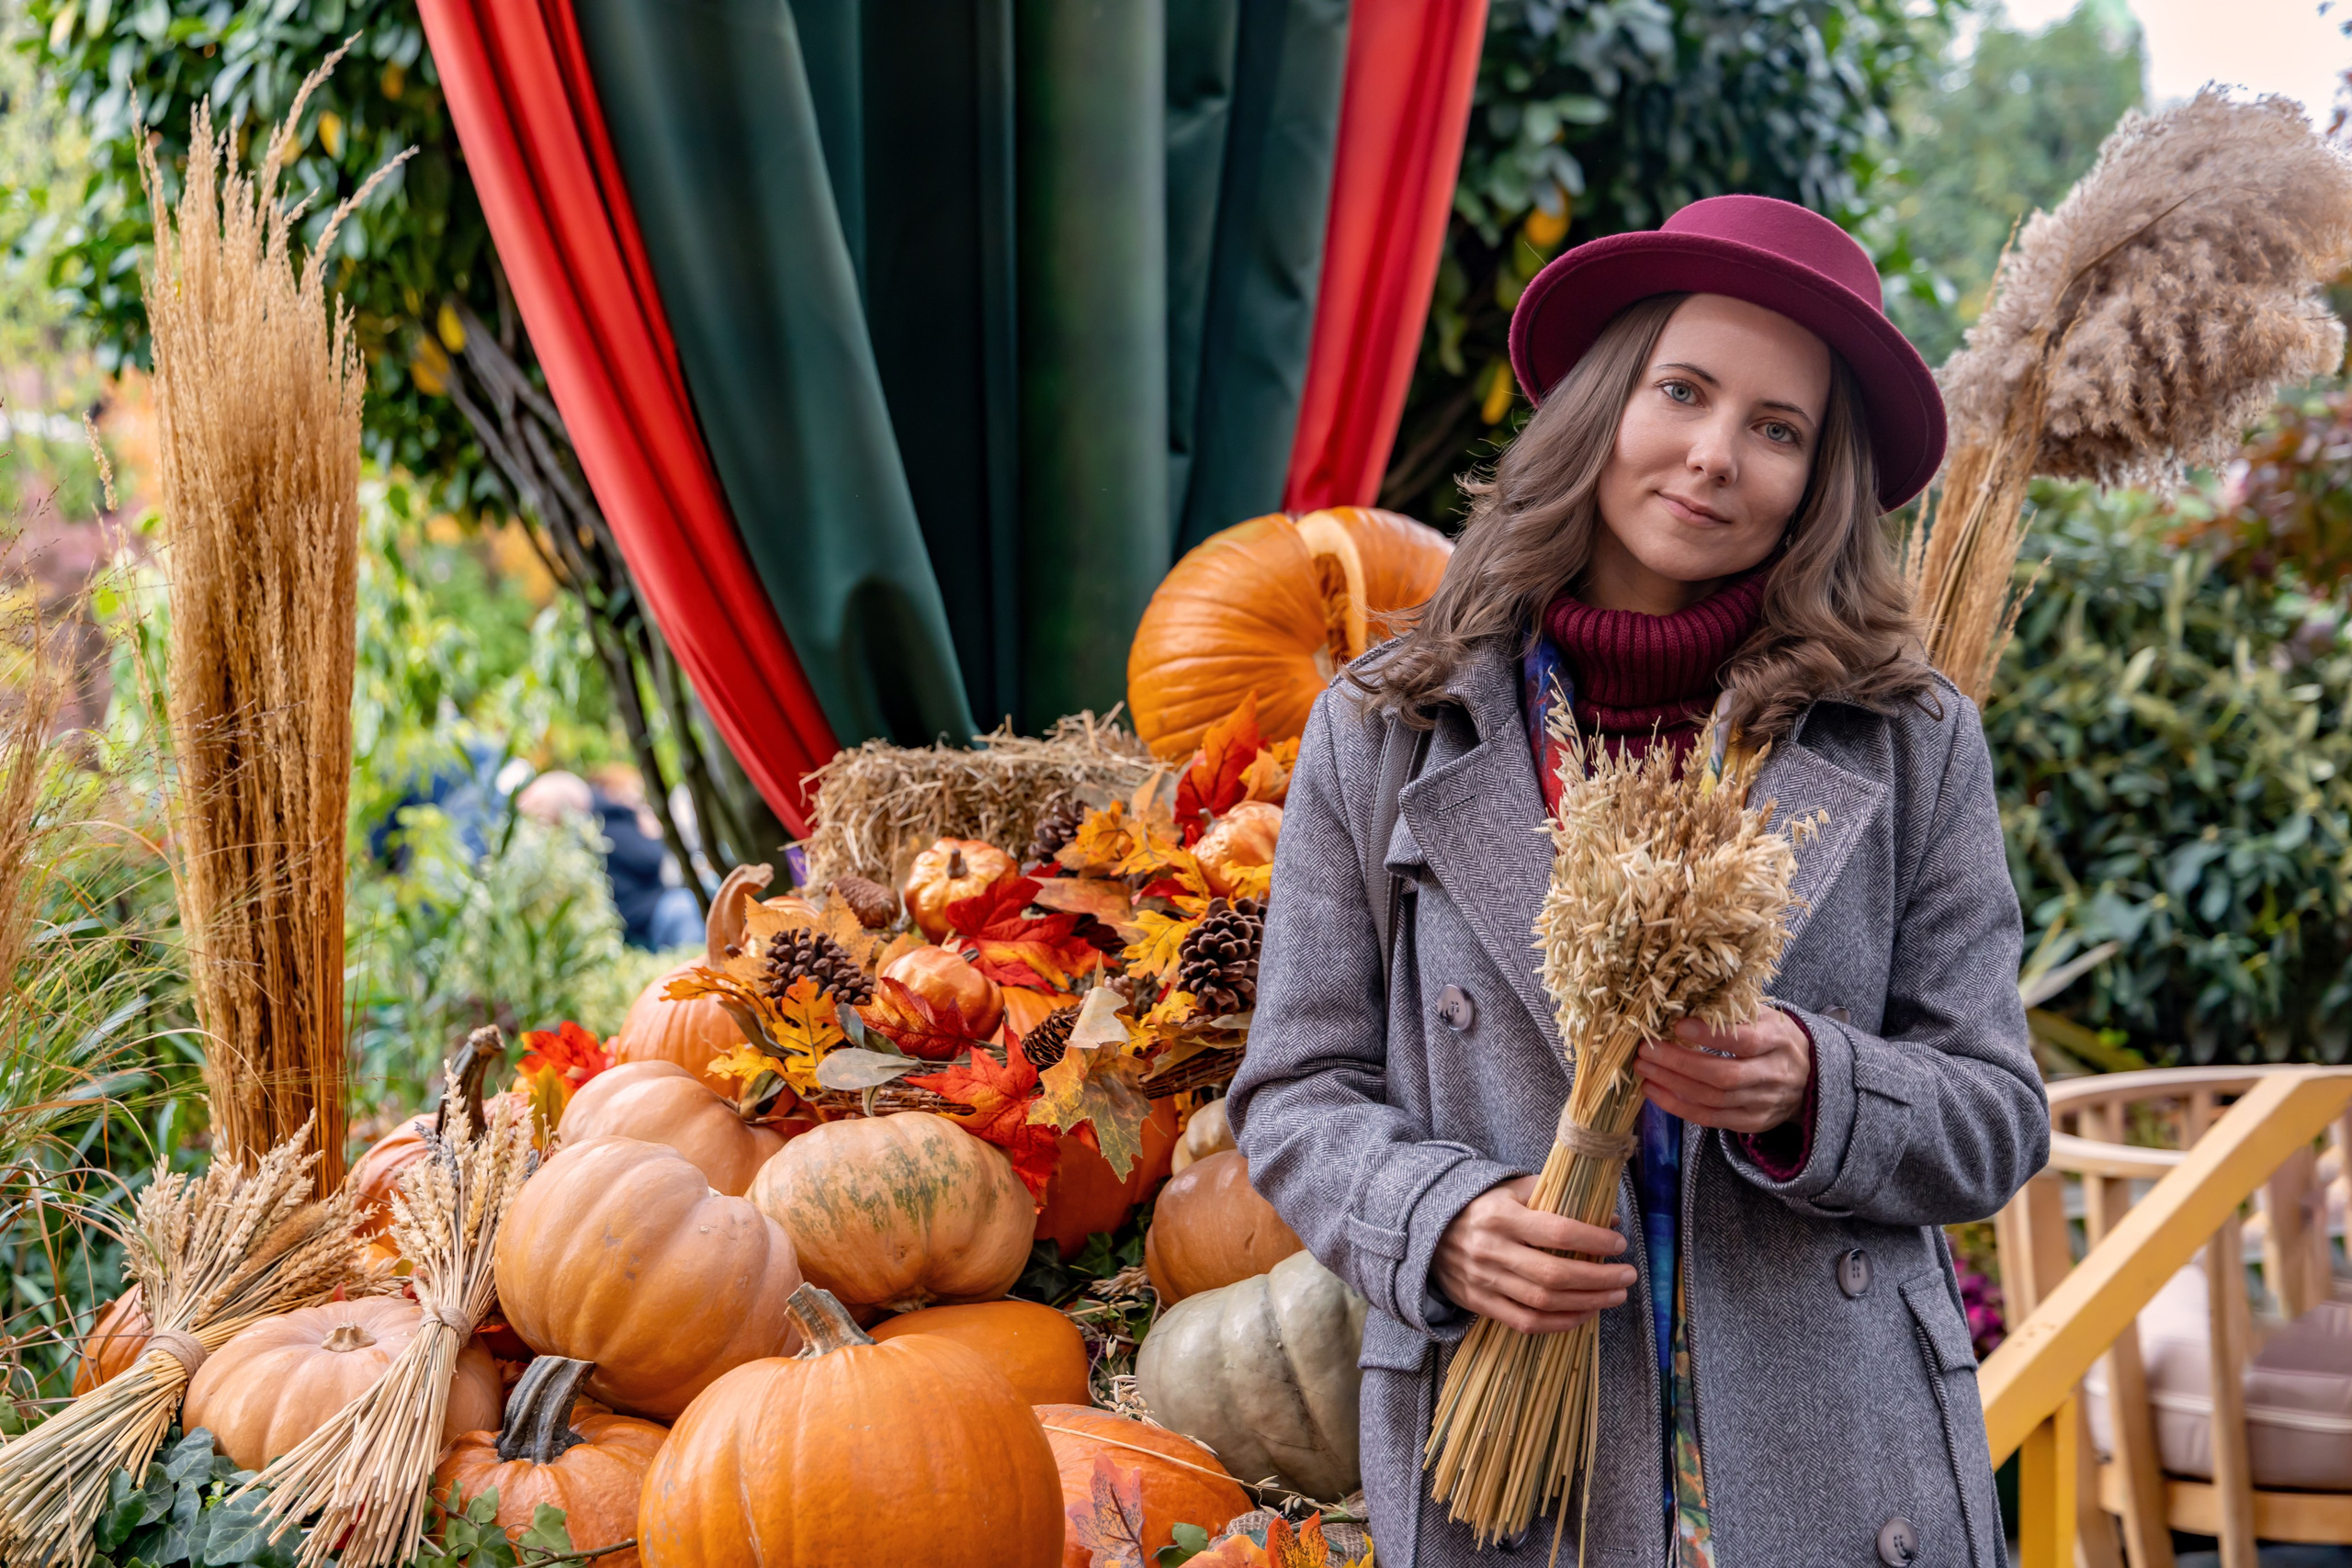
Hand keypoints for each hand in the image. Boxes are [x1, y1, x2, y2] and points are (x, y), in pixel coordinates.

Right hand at [1431, 1176, 1635, 1334]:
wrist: (1426, 1231)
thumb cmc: (1480, 1206)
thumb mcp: (1510, 1189)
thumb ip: (1555, 1198)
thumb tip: (1607, 1217)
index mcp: (1501, 1216)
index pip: (1557, 1231)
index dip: (1593, 1239)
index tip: (1619, 1243)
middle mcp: (1492, 1250)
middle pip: (1555, 1274)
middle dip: (1599, 1278)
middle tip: (1627, 1276)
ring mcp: (1484, 1281)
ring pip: (1544, 1302)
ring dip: (1587, 1302)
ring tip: (1615, 1295)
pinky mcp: (1480, 1304)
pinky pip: (1526, 1322)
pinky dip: (1560, 1323)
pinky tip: (1584, 1314)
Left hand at [1633, 1009, 1811, 1133]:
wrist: (1810, 1078)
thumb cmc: (1774, 1039)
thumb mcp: (1764, 1017)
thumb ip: (1732, 1010)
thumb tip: (1686, 999)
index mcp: (1779, 1041)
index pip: (1745, 1040)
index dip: (1710, 1035)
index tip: (1678, 1026)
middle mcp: (1773, 1074)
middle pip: (1724, 1075)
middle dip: (1680, 1064)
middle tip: (1647, 1050)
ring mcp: (1763, 1103)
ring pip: (1713, 1099)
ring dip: (1672, 1084)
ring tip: (1644, 1068)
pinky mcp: (1752, 1122)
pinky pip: (1711, 1119)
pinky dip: (1678, 1106)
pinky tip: (1655, 1091)